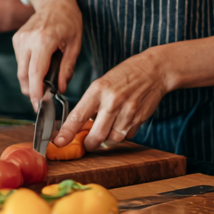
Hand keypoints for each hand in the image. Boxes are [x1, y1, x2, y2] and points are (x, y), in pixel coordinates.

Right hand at [12, 0, 81, 108]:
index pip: (35, 73)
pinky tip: (39, 69)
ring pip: (20, 70)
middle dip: (32, 92)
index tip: (39, 105)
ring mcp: (19, 39)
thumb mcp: (75, 44)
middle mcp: (27, 40)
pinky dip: (28, 69)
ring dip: (29, 81)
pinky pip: (20, 61)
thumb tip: (60, 88)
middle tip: (42, 102)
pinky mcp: (16, 39)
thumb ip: (67, 67)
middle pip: (23, 75)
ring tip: (44, 85)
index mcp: (44, 40)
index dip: (36, 92)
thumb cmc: (69, 19)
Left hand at [53, 49, 168, 150]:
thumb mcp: (103, 82)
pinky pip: (126, 135)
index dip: (67, 133)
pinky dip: (122, 132)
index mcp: (98, 89)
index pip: (78, 116)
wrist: (154, 69)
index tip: (58, 142)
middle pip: (96, 136)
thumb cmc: (125, 75)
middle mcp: (112, 101)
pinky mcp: (140, 118)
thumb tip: (81, 127)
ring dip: (108, 137)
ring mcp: (128, 111)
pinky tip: (124, 119)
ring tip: (110, 124)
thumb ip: (92, 104)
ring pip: (112, 138)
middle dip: (90, 143)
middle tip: (88, 142)